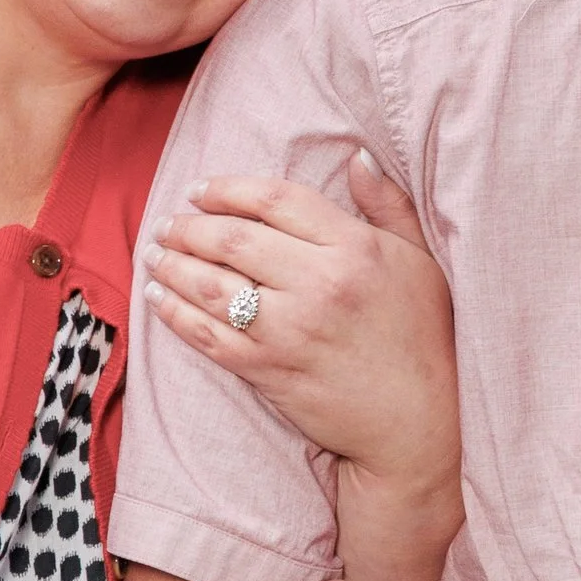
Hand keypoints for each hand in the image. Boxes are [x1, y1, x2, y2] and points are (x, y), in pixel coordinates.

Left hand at [149, 156, 457, 501]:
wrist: (419, 424)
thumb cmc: (425, 339)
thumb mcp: (421, 261)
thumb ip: (388, 205)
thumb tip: (358, 155)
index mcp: (355, 248)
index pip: (277, 201)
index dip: (230, 189)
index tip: (201, 189)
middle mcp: (319, 284)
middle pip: (234, 239)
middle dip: (190, 226)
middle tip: (168, 223)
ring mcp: (290, 330)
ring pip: (211, 285)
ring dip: (173, 265)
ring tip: (155, 253)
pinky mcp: (268, 370)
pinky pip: (207, 335)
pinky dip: (174, 313)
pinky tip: (158, 298)